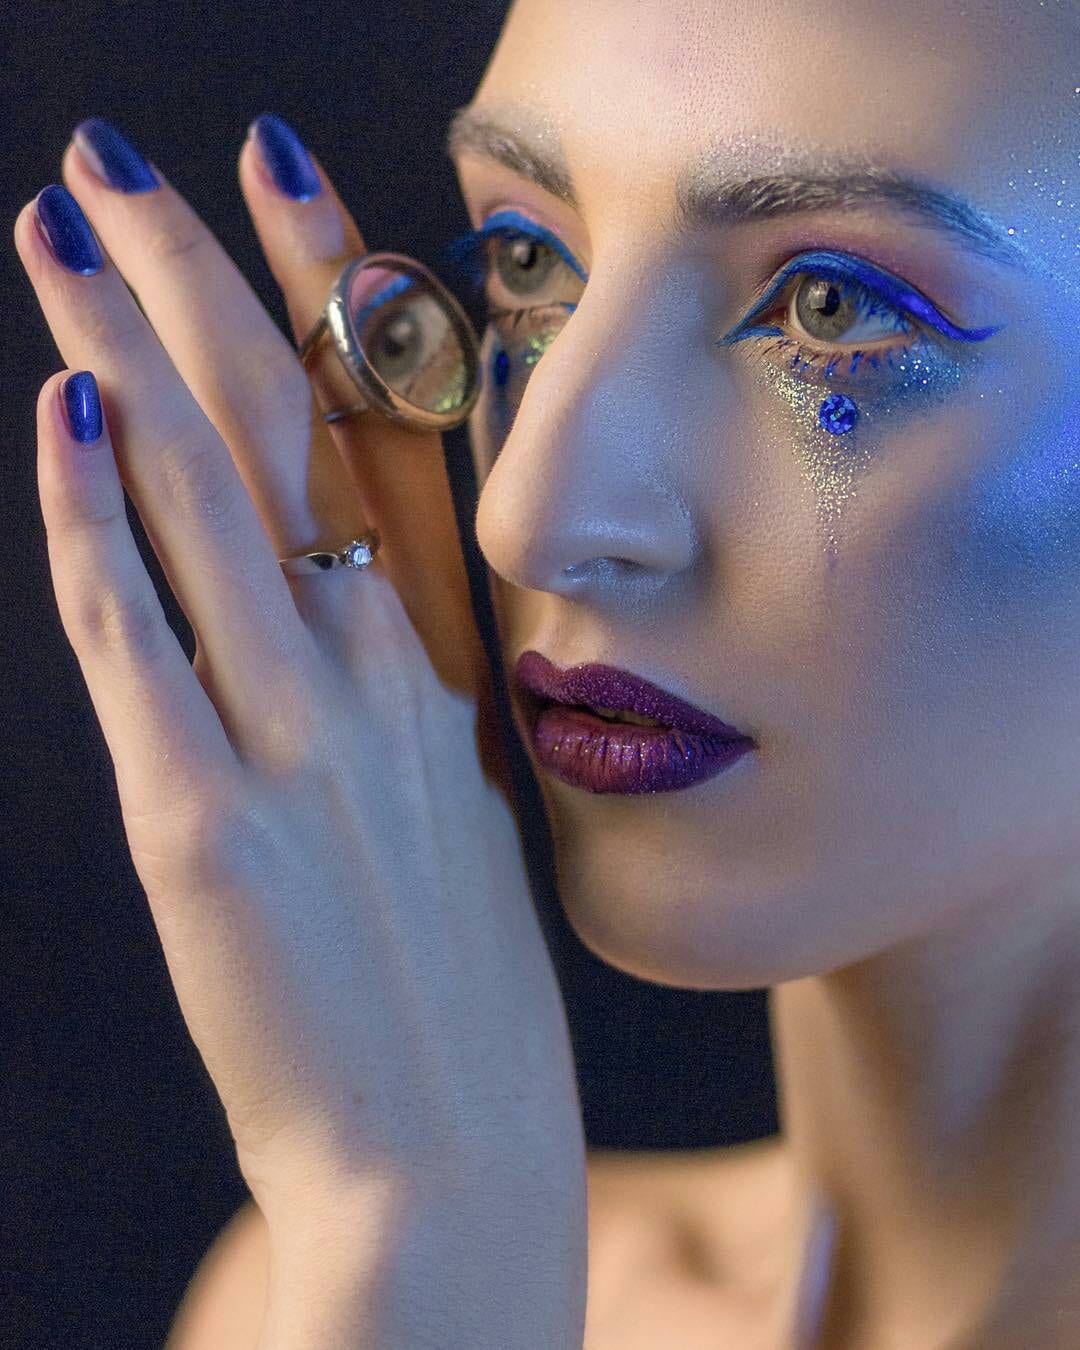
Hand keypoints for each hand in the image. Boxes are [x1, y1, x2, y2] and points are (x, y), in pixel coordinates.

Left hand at [13, 119, 585, 1230]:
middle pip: (290, 437)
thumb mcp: (442, 811)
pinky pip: (141, 640)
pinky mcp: (209, 824)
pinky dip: (101, 524)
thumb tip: (310, 610)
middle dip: (205, 284)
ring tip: (67, 234)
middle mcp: (379, 679)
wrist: (453, 1155)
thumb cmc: (456, 996)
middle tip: (129, 168)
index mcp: (441, 674)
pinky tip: (69, 418)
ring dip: (135, 354)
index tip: (287, 188)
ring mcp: (299, 744)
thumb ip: (380, 700)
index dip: (341, 303)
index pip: (393, 442)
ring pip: (212, 503)